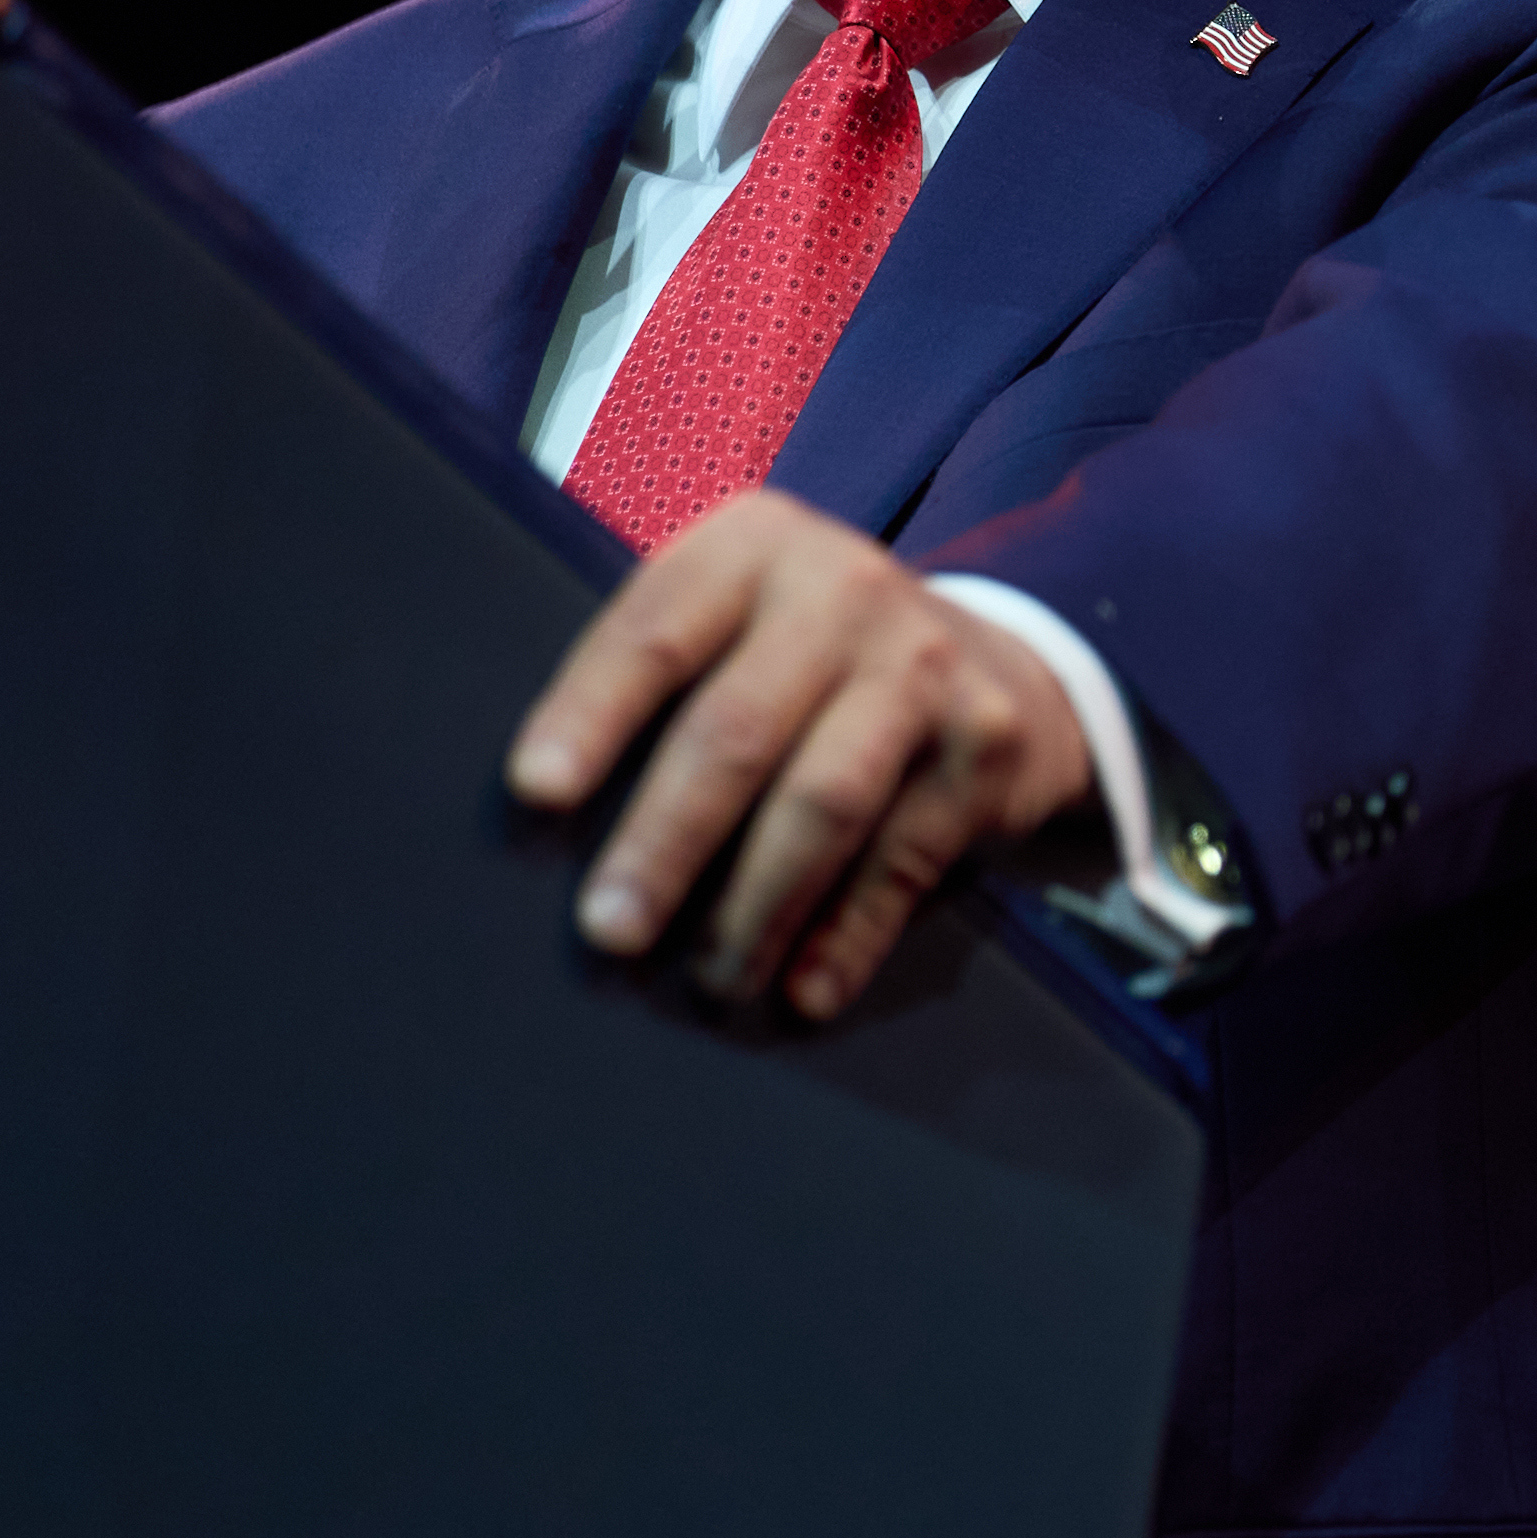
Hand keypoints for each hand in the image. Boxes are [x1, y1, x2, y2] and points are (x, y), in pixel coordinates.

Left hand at [508, 491, 1092, 1020]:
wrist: (1000, 668)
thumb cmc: (812, 661)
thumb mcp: (738, 620)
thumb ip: (659, 676)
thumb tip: (542, 810)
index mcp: (752, 548)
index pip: (655, 634)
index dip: (591, 715)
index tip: (536, 793)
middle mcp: (844, 589)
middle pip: (737, 730)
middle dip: (666, 841)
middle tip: (609, 929)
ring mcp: (926, 665)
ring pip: (825, 802)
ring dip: (756, 904)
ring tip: (708, 982)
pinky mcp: (987, 745)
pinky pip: (905, 859)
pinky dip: (849, 935)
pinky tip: (806, 989)